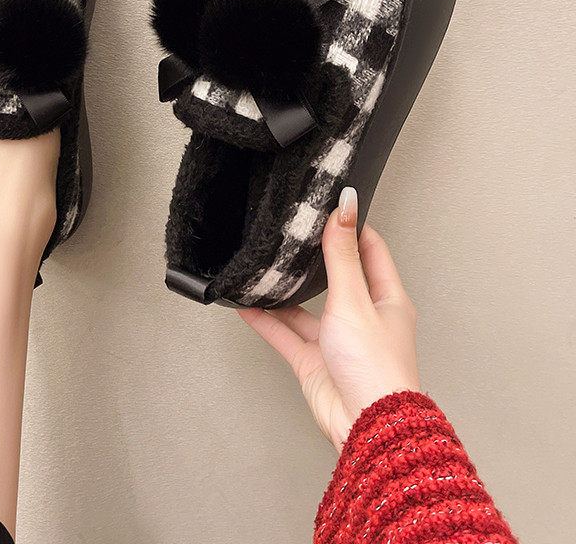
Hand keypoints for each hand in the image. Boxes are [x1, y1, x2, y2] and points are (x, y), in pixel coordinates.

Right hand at [239, 187, 419, 451]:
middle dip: (314, 258)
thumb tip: (345, 208)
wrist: (365, 425)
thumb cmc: (375, 367)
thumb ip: (342, 255)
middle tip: (292, 234)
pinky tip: (247, 305)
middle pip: (337, 278)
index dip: (353, 229)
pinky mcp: (314, 361)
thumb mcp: (354, 300)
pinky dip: (266, 320)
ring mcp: (336, 340)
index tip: (331, 208)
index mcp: (386, 300)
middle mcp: (362, 317)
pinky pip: (285, 334)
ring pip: (305, 308)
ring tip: (265, 268)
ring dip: (285, 291)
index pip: (371, 252)